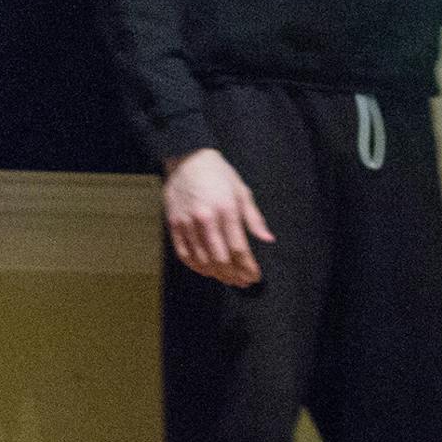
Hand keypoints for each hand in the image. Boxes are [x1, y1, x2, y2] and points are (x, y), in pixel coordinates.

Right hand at [163, 148, 272, 287]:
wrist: (187, 159)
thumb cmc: (219, 175)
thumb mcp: (242, 191)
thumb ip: (254, 218)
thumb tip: (268, 239)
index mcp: (226, 210)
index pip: (239, 249)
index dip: (248, 267)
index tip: (255, 276)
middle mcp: (205, 219)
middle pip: (220, 259)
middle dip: (234, 275)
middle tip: (243, 282)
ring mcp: (186, 222)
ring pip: (202, 260)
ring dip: (217, 274)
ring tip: (228, 279)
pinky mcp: (173, 224)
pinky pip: (183, 253)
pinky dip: (196, 267)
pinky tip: (207, 271)